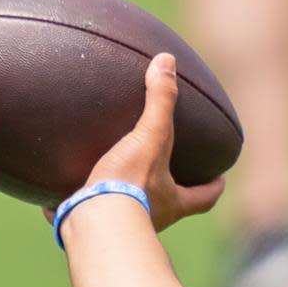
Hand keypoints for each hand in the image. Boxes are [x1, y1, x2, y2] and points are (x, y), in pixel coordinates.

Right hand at [57, 53, 223, 230]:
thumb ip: (160, 101)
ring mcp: (121, 225)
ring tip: (115, 173)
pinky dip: (83, 200)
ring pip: (130, 210)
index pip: (204, 197)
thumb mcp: (150, 137)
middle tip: (166, 172)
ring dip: (126, 195)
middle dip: (169, 191)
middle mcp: (153, 219)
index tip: (220, 178)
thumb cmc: (129, 184)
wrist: (91, 222)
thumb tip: (167, 61)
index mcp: (173, 202)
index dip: (213, 187)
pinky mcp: (91, 225)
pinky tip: (67, 188)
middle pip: (169, 206)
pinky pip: (90, 211)